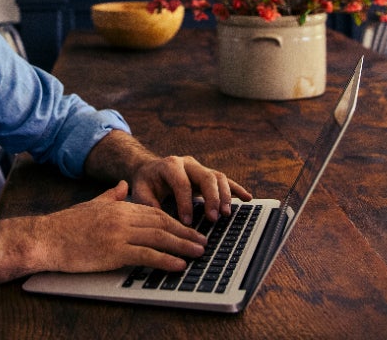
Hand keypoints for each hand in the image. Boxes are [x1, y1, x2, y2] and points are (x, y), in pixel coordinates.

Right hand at [0, 181, 206, 287]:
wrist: (47, 238)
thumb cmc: (66, 225)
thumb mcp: (92, 204)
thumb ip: (110, 195)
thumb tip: (121, 185)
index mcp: (120, 207)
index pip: (156, 212)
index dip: (177, 221)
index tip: (190, 229)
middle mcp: (123, 218)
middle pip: (163, 223)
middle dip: (186, 233)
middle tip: (204, 241)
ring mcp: (119, 235)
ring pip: (159, 238)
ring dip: (182, 246)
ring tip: (198, 253)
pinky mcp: (114, 252)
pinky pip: (146, 255)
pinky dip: (165, 260)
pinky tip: (178, 264)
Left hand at [129, 155, 251, 225]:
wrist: (151, 169)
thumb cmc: (146, 183)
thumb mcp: (139, 191)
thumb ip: (147, 203)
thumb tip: (160, 219)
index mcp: (170, 165)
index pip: (182, 183)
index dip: (185, 203)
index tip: (187, 221)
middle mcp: (188, 163)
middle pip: (206, 177)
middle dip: (211, 198)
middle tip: (214, 218)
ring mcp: (200, 168)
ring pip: (218, 177)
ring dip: (225, 196)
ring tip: (226, 214)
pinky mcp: (208, 175)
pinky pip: (226, 180)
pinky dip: (237, 189)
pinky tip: (247, 198)